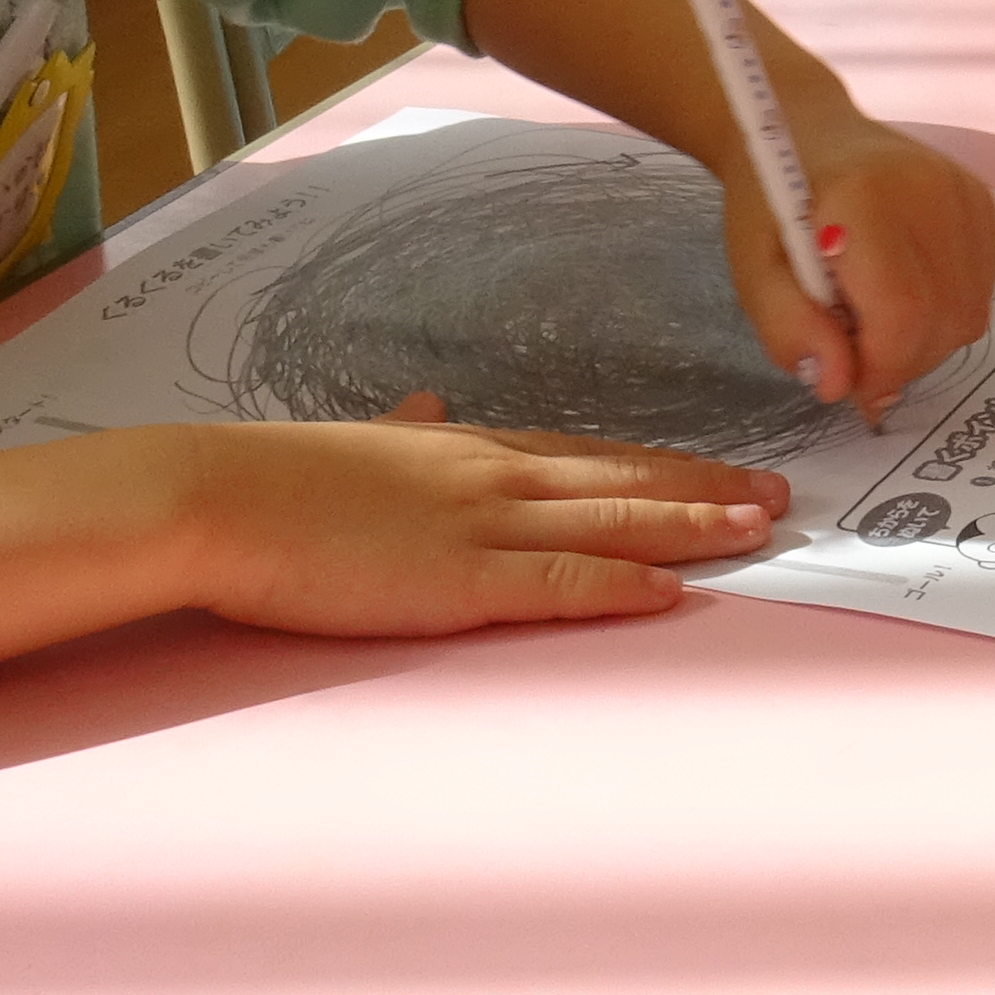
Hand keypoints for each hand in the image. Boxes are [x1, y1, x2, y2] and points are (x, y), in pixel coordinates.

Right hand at [173, 393, 789, 633]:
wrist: (217, 497)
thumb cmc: (274, 481)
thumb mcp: (356, 443)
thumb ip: (401, 430)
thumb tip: (423, 404)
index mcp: (467, 450)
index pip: (586, 454)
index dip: (660, 465)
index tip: (717, 468)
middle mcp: (491, 477)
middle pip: (621, 481)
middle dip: (703, 489)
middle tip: (778, 496)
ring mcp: (480, 525)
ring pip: (611, 522)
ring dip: (691, 526)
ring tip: (759, 530)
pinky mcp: (456, 580)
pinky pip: (558, 582)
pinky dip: (621, 584)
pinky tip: (672, 590)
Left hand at [764, 116, 994, 412]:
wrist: (806, 130)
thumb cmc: (772, 200)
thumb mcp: (752, 269)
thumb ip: (789, 328)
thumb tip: (836, 385)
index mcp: (866, 197)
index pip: (901, 312)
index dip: (880, 369)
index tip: (849, 388)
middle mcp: (932, 188)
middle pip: (943, 319)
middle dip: (900, 362)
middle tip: (854, 352)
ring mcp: (967, 193)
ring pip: (969, 314)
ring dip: (924, 343)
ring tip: (874, 320)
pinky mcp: (984, 203)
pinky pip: (980, 292)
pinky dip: (944, 314)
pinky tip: (904, 295)